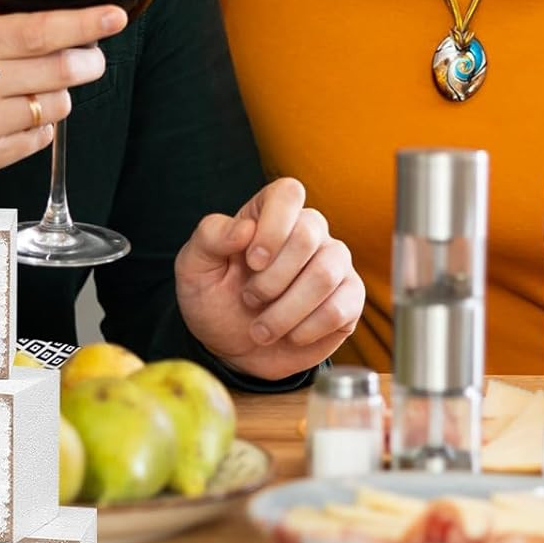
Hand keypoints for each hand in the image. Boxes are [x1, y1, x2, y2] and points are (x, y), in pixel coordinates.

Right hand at [0, 0, 126, 190]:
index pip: (34, 32)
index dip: (80, 23)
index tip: (112, 16)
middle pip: (56, 71)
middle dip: (85, 61)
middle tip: (90, 56)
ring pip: (54, 106)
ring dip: (58, 93)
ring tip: (38, 85)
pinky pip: (39, 139)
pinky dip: (39, 124)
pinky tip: (17, 113)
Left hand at [173, 177, 362, 381]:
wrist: (232, 349)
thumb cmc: (214, 299)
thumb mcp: (194, 268)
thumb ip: (210, 237)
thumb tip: (245, 229)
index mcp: (268, 213)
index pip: (288, 193)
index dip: (272, 227)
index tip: (251, 261)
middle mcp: (308, 231)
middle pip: (309, 234)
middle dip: (273, 278)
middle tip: (250, 299)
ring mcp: (332, 262)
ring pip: (325, 274)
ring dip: (286, 310)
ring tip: (262, 327)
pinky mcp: (349, 298)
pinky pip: (340, 308)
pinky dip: (307, 329)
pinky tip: (290, 335)